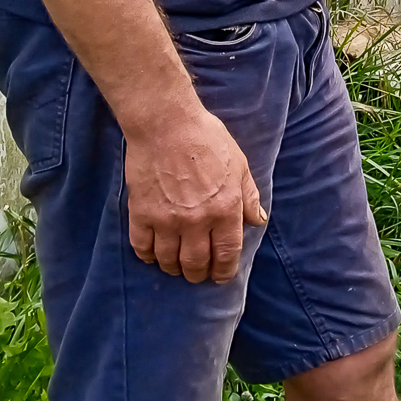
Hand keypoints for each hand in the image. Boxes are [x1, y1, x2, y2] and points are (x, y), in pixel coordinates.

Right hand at [123, 99, 266, 284]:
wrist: (166, 123)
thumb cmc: (206, 139)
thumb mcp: (239, 164)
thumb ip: (249, 195)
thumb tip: (258, 220)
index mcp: (225, 209)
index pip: (226, 254)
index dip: (224, 271)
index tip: (220, 276)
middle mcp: (197, 221)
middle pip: (196, 264)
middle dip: (198, 274)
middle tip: (197, 272)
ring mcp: (167, 220)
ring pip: (169, 260)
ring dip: (173, 267)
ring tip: (176, 265)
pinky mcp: (141, 213)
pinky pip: (142, 247)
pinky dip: (147, 256)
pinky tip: (152, 254)